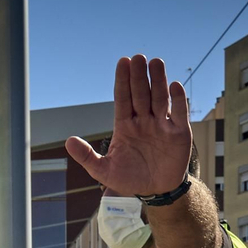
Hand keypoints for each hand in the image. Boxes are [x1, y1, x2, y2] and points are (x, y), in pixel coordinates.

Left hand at [65, 55, 192, 196]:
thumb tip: (68, 141)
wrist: (155, 190)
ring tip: (156, 62)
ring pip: (159, 98)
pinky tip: (174, 86)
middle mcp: (143, 120)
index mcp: (125, 125)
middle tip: (139, 57)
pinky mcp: (180, 132)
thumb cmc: (129, 178)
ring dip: (158, 81)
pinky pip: (179, 113)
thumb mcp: (103, 171)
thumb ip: (87, 156)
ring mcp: (162, 124)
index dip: (123, 81)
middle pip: (141, 94)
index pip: (123, 99)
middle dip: (139, 76)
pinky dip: (178, 100)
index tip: (123, 62)